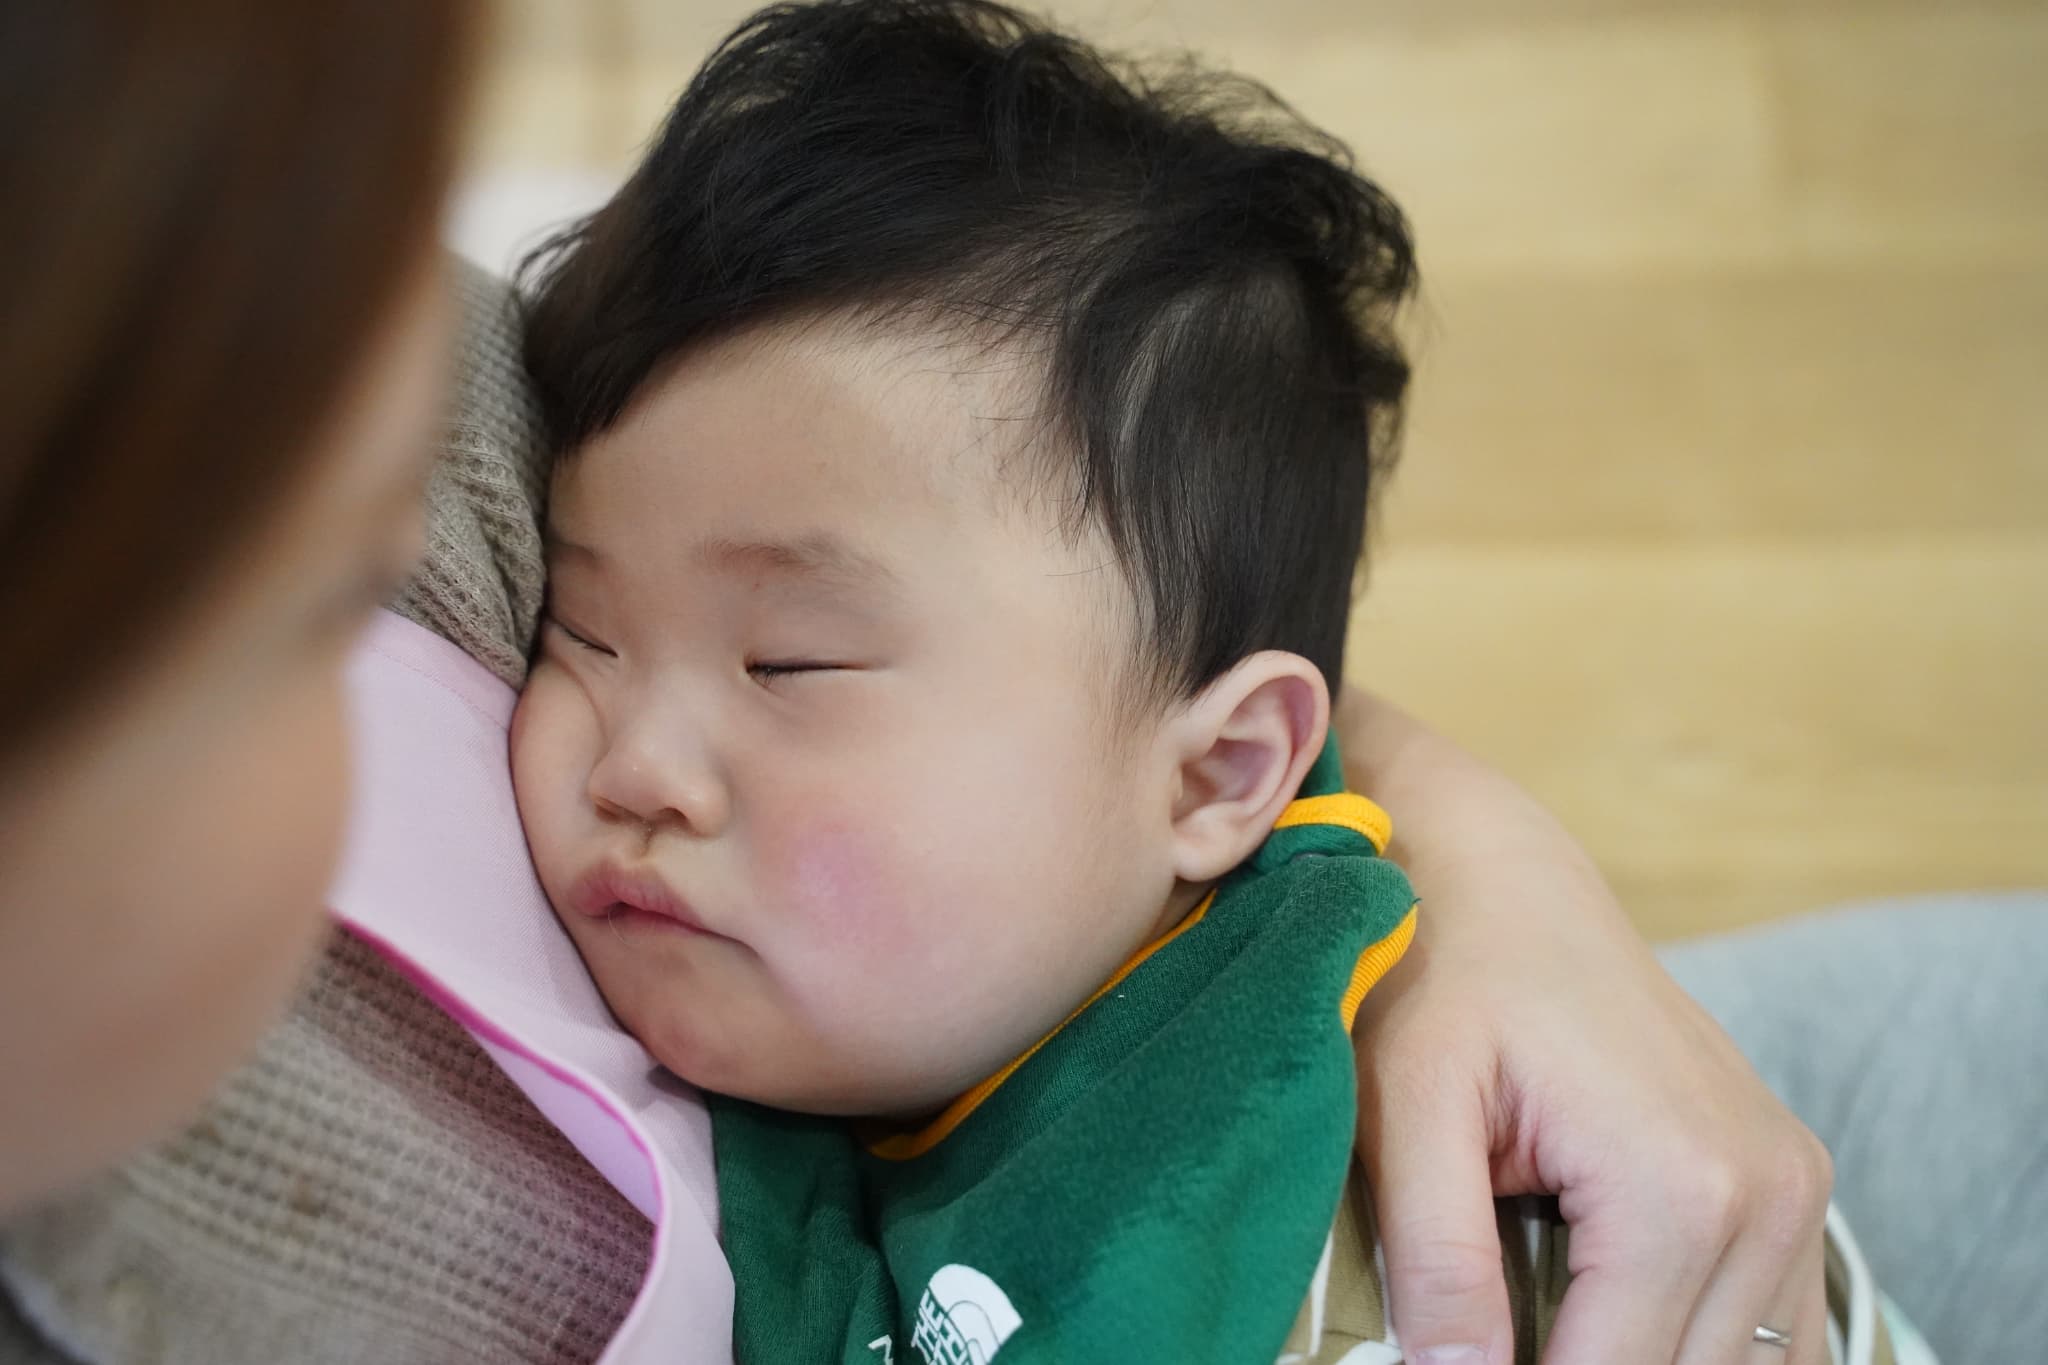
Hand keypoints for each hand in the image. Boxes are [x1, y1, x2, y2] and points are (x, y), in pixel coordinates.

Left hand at [1339, 689, 1832, 1364]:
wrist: (1495, 873)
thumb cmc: (1434, 970)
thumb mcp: (1404, 1109)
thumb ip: (1437, 1258)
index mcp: (1681, 1188)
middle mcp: (1767, 1195)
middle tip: (1475, 1337)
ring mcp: (1792, 1187)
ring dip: (1636, 1358)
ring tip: (1531, 1315)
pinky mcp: (1784, 1181)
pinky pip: (1768, 1326)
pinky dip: (1685, 1340)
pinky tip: (1593, 1314)